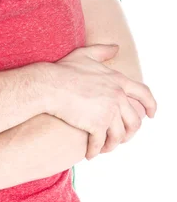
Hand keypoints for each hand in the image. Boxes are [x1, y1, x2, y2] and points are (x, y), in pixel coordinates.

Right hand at [40, 44, 155, 158]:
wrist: (49, 85)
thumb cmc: (63, 70)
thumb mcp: (85, 55)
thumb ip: (102, 51)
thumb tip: (116, 47)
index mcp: (118, 80)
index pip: (144, 94)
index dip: (151, 105)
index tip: (151, 115)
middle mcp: (118, 97)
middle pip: (134, 121)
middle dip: (129, 132)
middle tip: (121, 138)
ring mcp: (108, 112)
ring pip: (118, 135)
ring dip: (112, 145)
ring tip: (103, 148)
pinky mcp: (96, 126)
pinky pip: (100, 143)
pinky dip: (96, 151)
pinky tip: (90, 154)